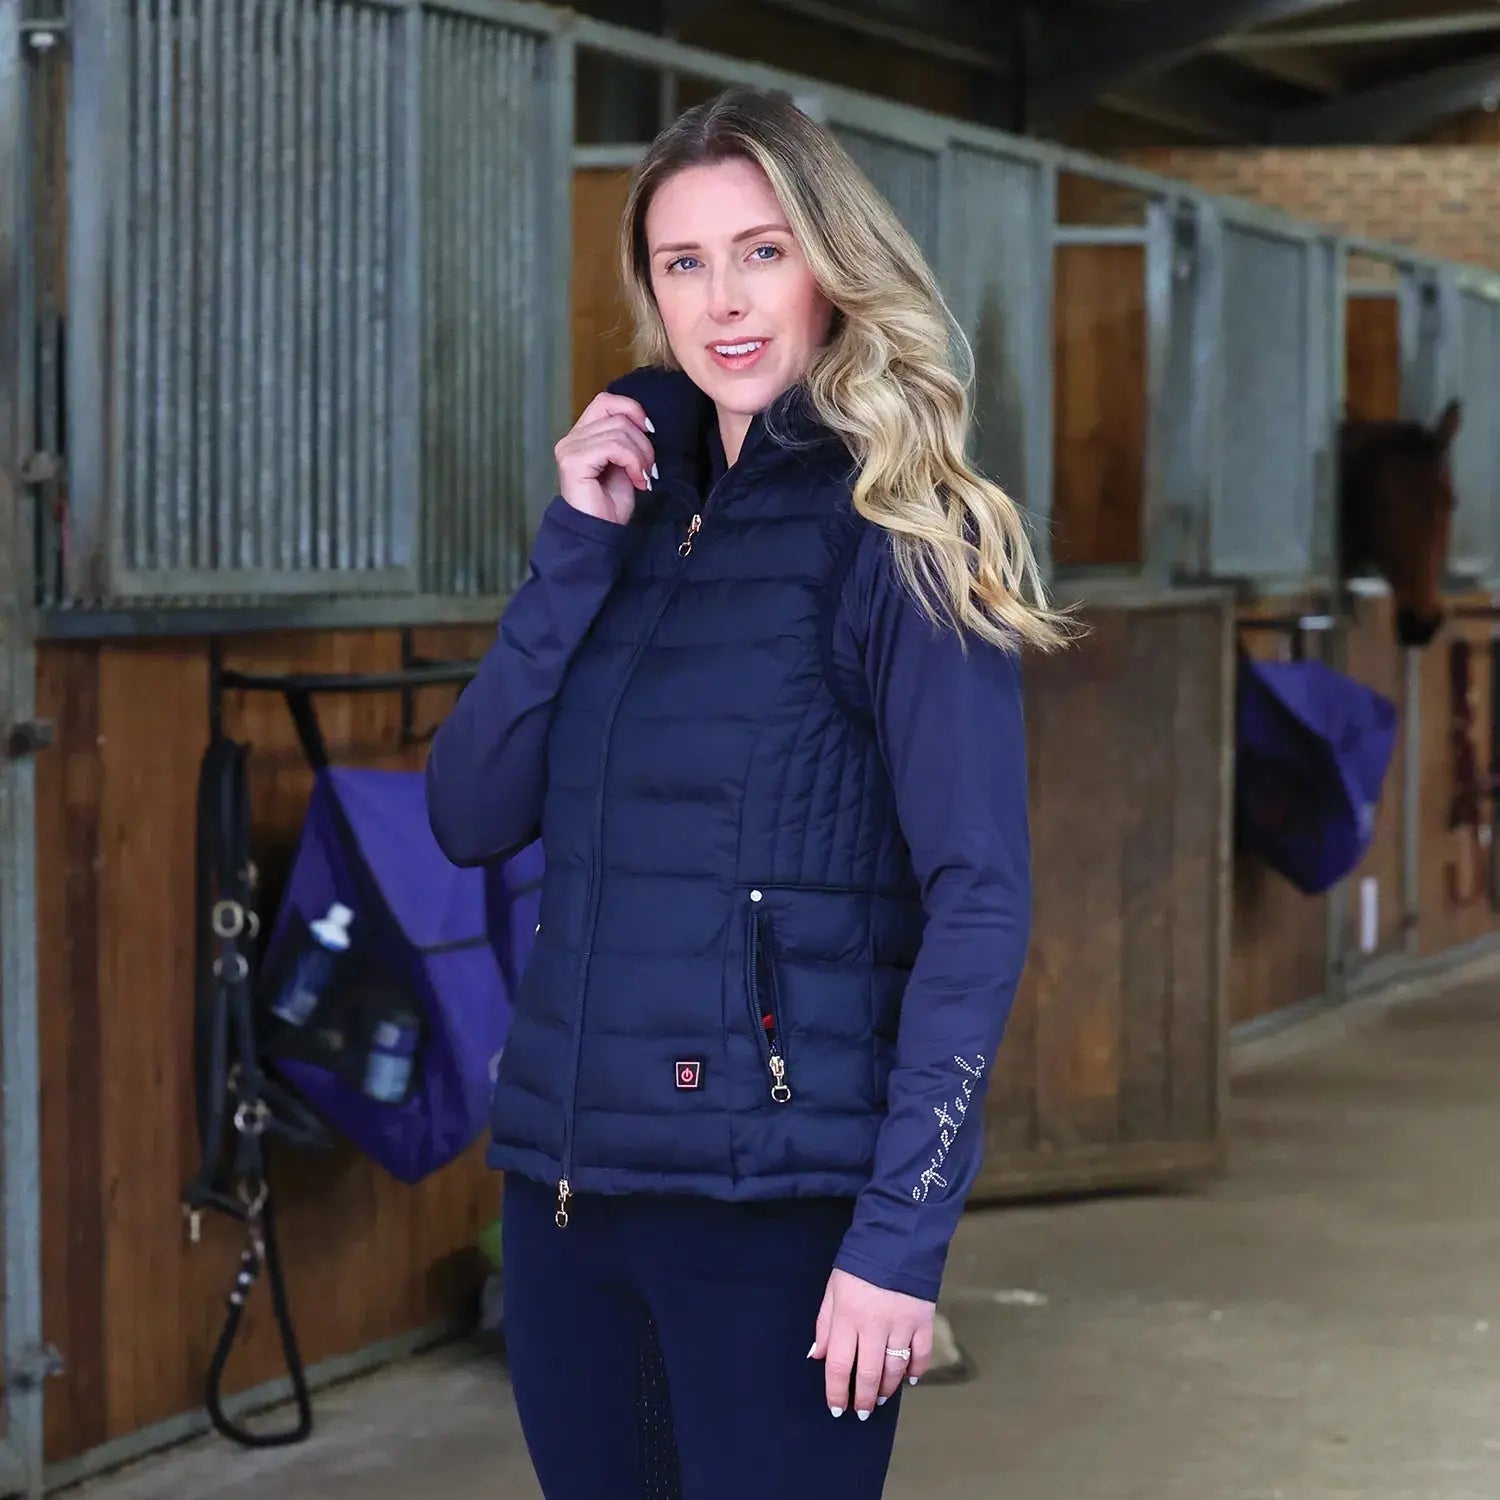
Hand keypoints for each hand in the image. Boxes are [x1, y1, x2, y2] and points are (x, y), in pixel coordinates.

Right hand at [554, 392, 656, 525]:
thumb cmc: (612, 503)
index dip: (632, 410)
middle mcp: (571, 439)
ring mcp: (569, 449)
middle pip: (618, 416)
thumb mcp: (625, 462)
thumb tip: (646, 420)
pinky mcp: (573, 461)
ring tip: (642, 477)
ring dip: (640, 455)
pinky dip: (633, 462)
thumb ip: (627, 438)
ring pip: (619, 431)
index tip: (650, 432)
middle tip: (648, 468)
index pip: (606, 401)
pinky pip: (614, 446)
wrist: (600, 533)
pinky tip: (637, 481)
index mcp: (582, 435)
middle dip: (643, 441)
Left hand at [809, 1268, 934, 1418]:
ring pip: (894, 1369)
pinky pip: (921, 1354)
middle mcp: (874, 1325)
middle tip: (862, 1412)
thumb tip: (818, 1356)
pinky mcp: (923, 1320)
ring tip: (881, 1398)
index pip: (839, 1365)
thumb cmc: (859, 1264)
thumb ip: (825, 1323)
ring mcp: (901, 1324)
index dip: (837, 1392)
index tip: (836, 1408)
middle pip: (868, 1374)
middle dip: (863, 1398)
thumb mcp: (834, 1288)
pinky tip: (908, 1378)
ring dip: (887, 1389)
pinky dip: (915, 1370)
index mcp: (847, 1316)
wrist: (897, 1238)